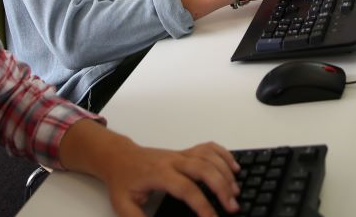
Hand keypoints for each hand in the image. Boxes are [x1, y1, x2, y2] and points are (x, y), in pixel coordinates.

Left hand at [103, 140, 240, 216]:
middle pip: (203, 168)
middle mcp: (173, 161)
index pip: (186, 189)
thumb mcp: (124, 205)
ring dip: (225, 172)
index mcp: (159, 174)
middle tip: (233, 207)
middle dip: (221, 187)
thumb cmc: (123, 181)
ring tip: (236, 192)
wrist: (119, 157)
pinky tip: (234, 167)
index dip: (202, 206)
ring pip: (208, 157)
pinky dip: (223, 155)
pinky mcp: (185, 152)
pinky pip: (208, 147)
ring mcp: (180, 154)